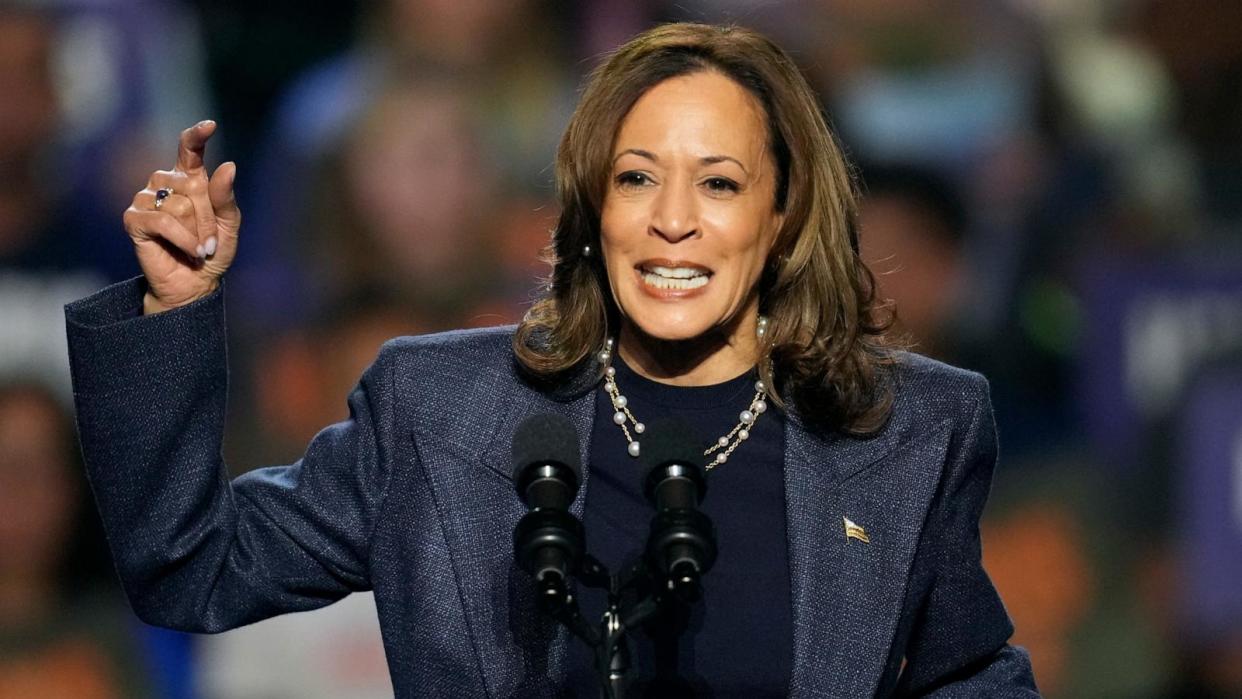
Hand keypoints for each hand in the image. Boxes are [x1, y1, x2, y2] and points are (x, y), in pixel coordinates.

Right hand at [123, 120, 240, 313]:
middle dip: (209, 218)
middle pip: (193, 186)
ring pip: (180, 205)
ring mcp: (145, 198)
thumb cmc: (212, 250)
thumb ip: (225, 197)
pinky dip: (182, 239)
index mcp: (188, 178)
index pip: (189, 149)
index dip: (196, 136)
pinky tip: (189, 250)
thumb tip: (227, 165)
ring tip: (199, 248)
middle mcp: (164, 182)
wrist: (194, 282)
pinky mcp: (133, 218)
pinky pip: (162, 221)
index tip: (210, 125)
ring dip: (197, 232)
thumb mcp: (228, 224)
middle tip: (211, 241)